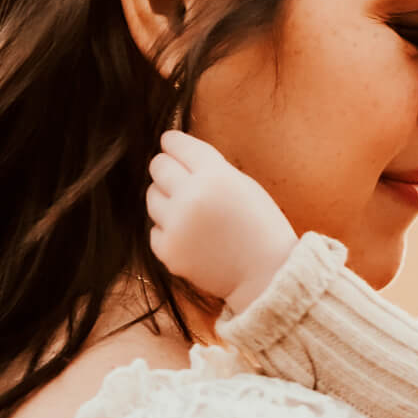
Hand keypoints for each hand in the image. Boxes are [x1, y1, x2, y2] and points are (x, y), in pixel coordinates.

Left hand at [147, 132, 297, 313]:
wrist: (266, 274)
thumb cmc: (260, 227)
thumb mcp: (243, 185)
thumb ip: (210, 168)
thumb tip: (176, 153)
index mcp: (215, 176)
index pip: (176, 144)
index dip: (172, 143)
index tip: (170, 144)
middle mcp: (191, 197)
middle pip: (158, 166)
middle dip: (166, 169)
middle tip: (179, 179)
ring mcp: (176, 225)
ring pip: (151, 197)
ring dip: (166, 200)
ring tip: (189, 212)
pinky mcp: (168, 251)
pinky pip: (154, 229)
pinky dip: (168, 230)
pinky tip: (190, 236)